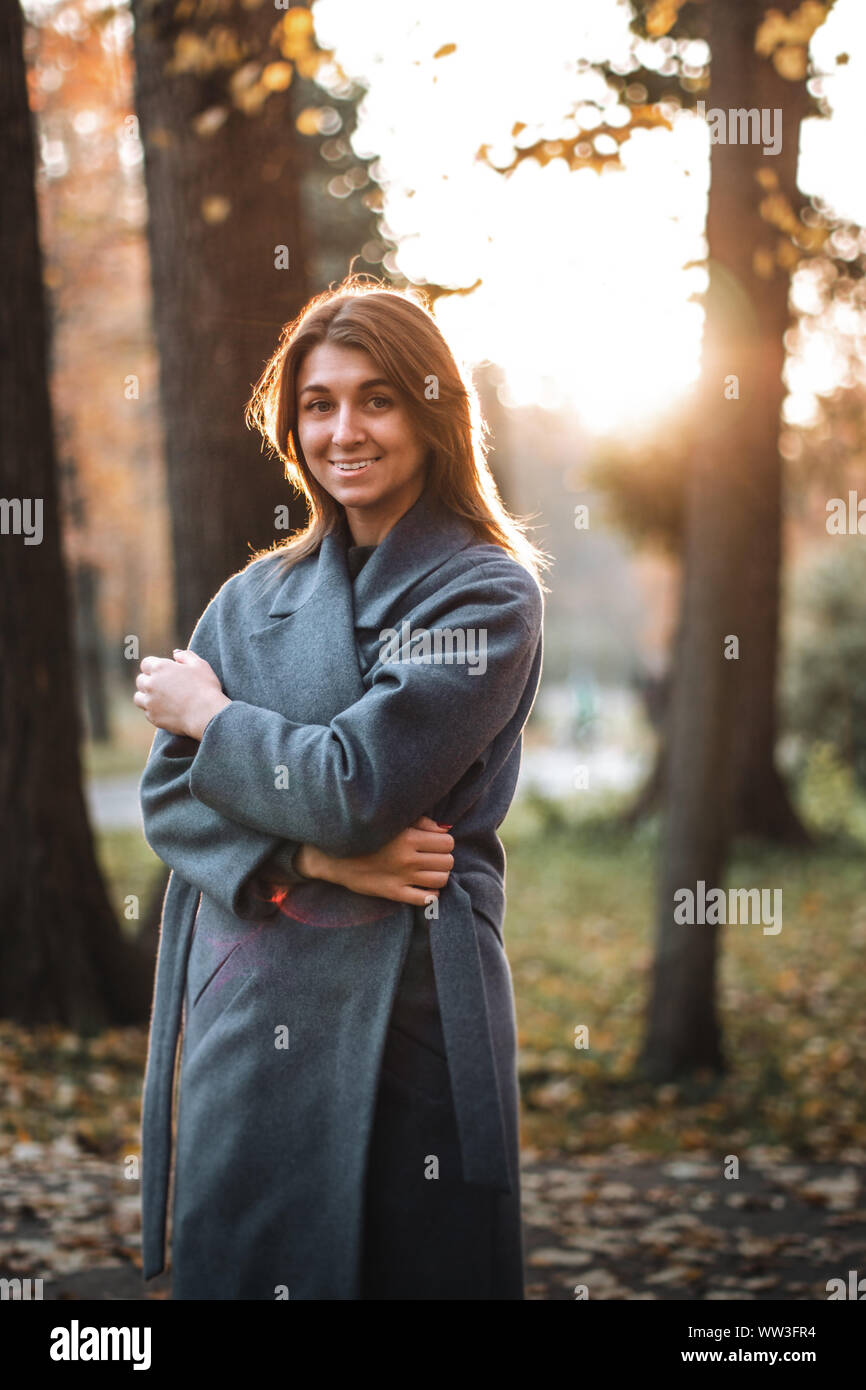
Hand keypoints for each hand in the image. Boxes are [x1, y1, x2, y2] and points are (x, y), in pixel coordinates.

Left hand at [133, 649, 230, 739]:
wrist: (206, 714)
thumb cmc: (205, 688)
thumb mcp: (200, 665)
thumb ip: (186, 656)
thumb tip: (175, 653)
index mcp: (160, 668)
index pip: (146, 664)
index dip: (155, 667)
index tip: (164, 672)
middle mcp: (150, 684)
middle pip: (140, 680)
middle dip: (149, 681)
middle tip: (164, 686)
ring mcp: (149, 702)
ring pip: (138, 698)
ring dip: (146, 697)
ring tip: (160, 699)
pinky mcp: (152, 717)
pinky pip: (147, 712)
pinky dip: (154, 711)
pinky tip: (167, 711)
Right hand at [307, 815, 454, 906]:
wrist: (336, 857)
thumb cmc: (367, 836)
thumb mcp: (392, 822)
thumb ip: (420, 822)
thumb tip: (444, 829)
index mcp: (408, 838)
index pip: (447, 842)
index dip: (444, 842)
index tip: (435, 842)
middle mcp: (407, 859)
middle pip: (447, 861)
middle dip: (443, 858)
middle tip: (432, 856)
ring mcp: (401, 878)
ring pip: (441, 879)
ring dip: (439, 874)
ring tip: (429, 870)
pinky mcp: (394, 894)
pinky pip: (426, 899)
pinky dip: (431, 893)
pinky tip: (424, 886)